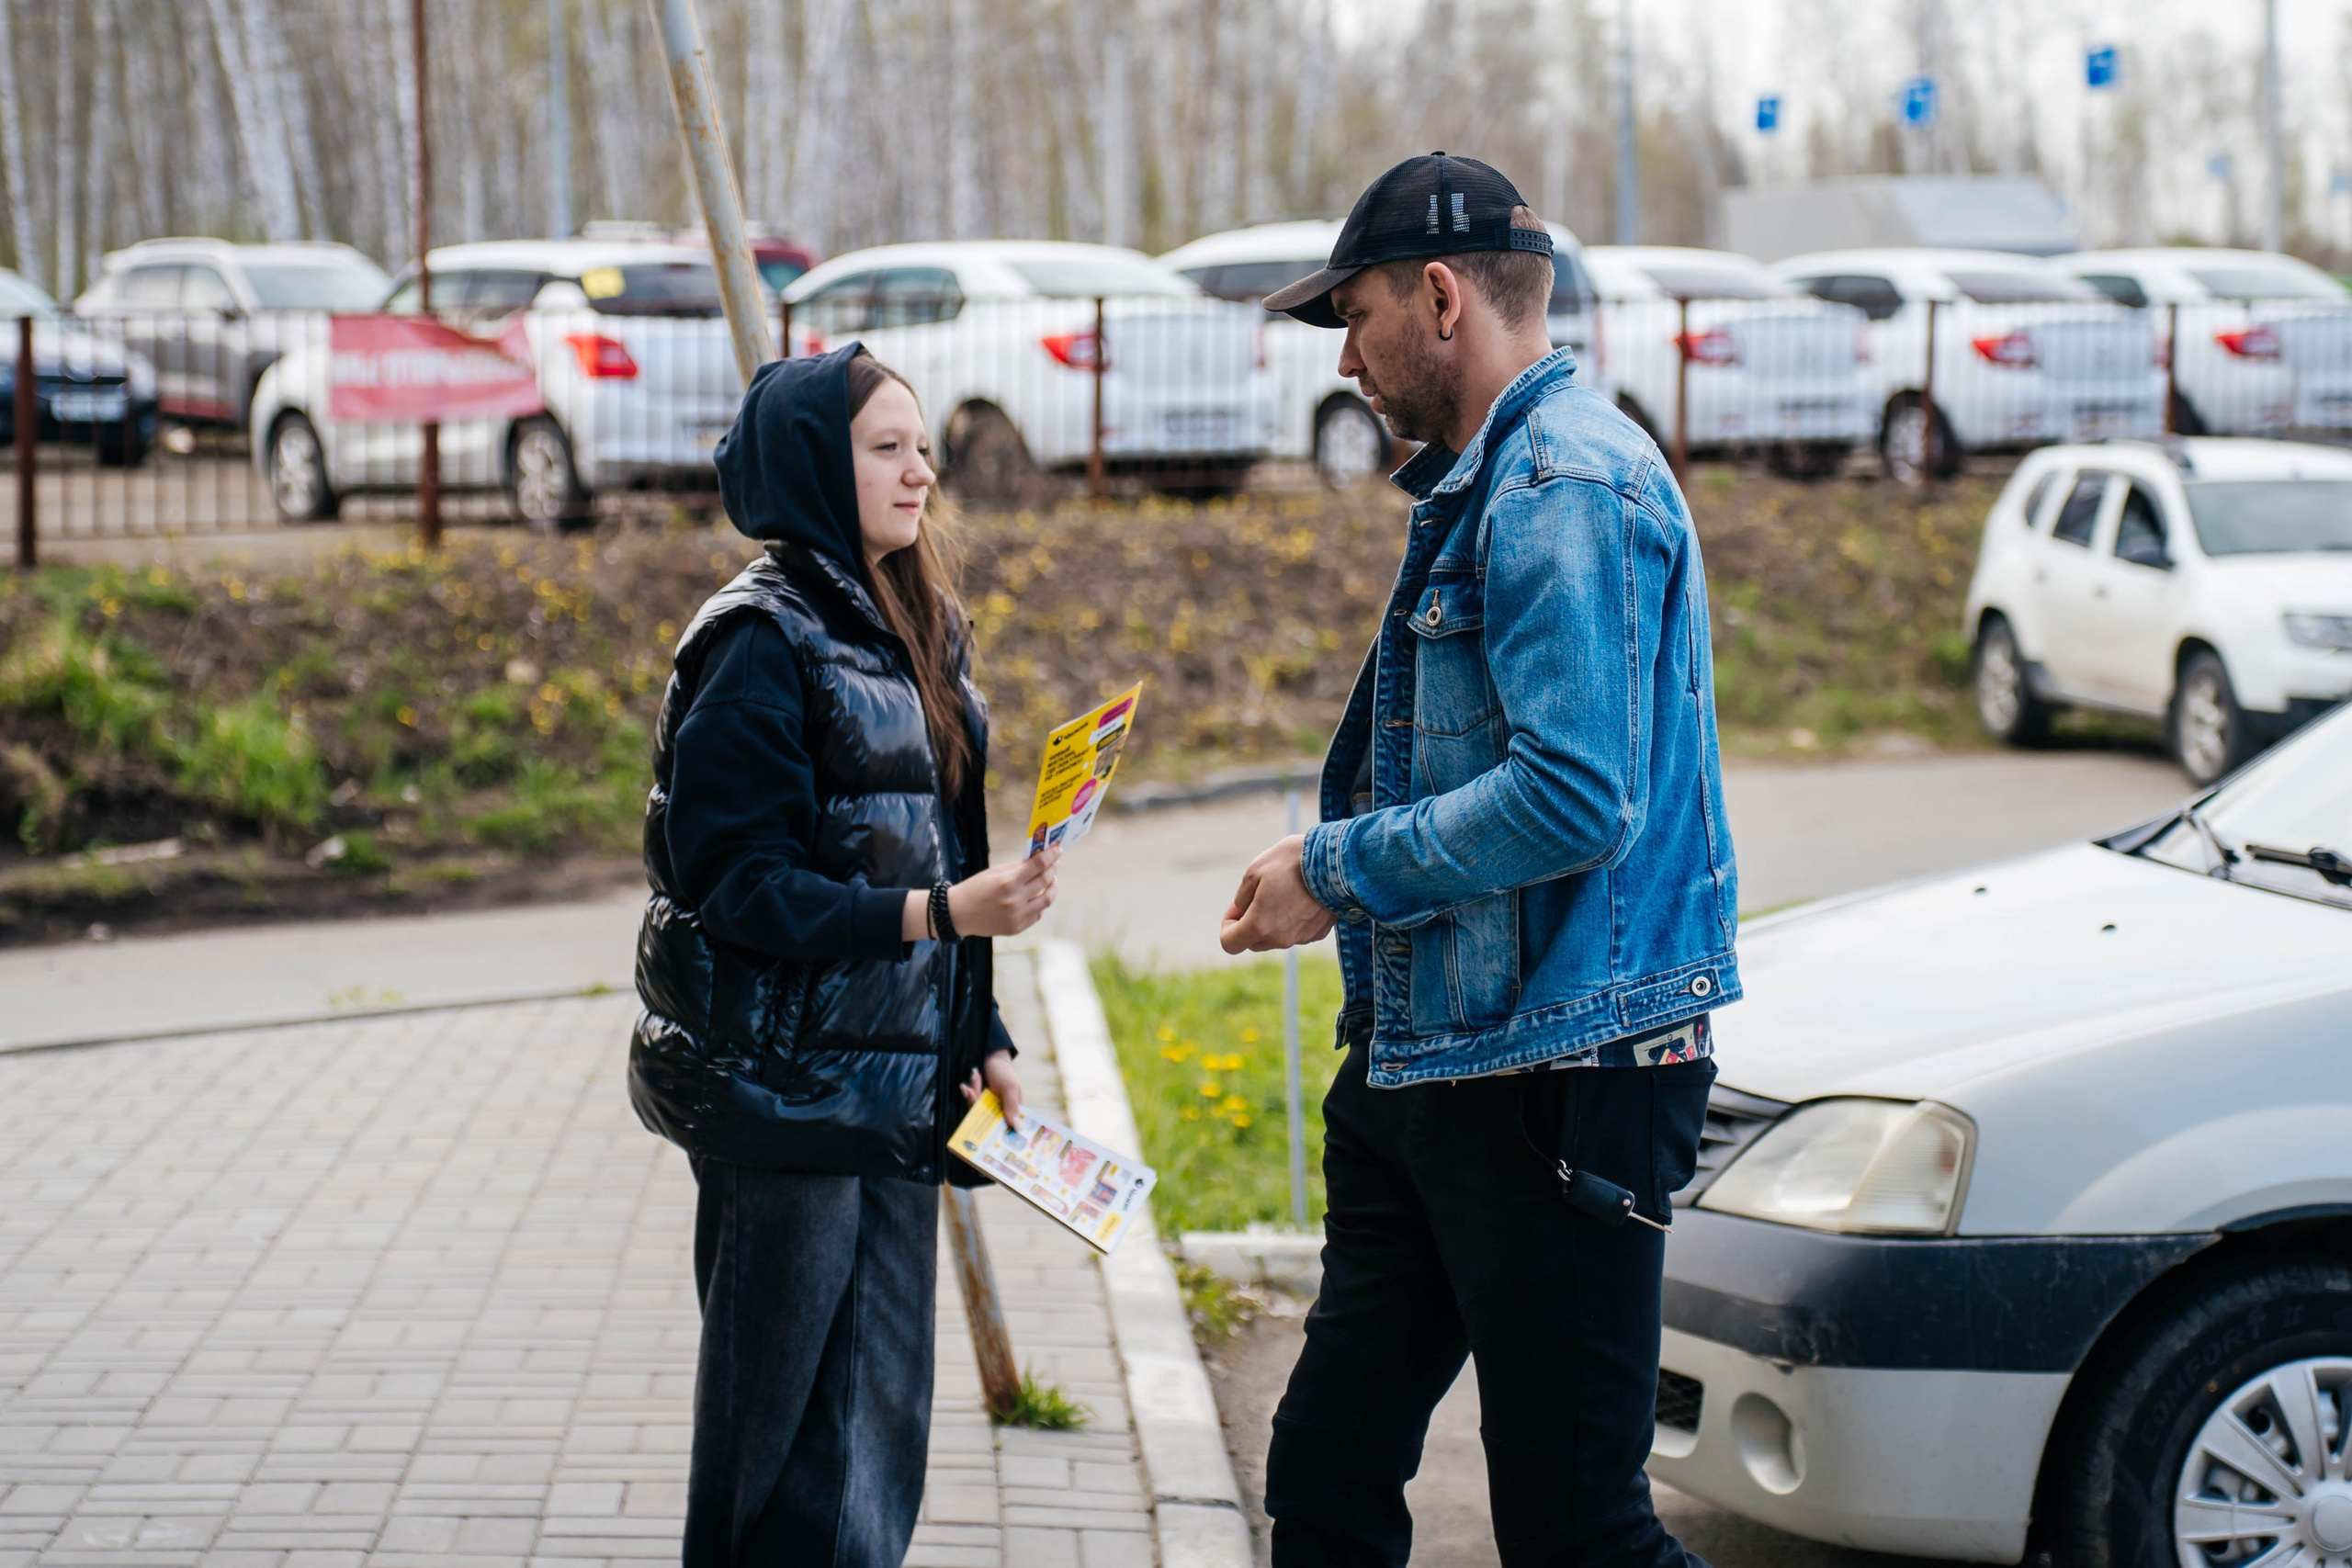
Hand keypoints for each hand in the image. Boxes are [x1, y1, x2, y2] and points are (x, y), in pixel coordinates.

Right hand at [906, 846, 1058, 938]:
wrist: (959, 913)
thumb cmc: (976, 888)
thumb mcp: (995, 872)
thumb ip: (1018, 867)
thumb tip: (1040, 859)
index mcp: (1008, 882)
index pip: (1038, 865)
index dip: (1051, 856)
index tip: (1057, 850)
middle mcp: (1015, 900)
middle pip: (1045, 881)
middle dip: (1052, 870)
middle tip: (1054, 864)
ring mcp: (1017, 916)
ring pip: (1047, 900)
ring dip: (1052, 888)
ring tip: (1051, 881)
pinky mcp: (1017, 928)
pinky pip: (1037, 914)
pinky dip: (1039, 903)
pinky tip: (1036, 896)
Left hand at [961, 1049, 1024, 1125]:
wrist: (993, 1057)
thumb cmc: (1004, 1071)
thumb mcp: (1010, 1088)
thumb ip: (1012, 1107)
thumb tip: (1018, 1128)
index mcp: (1014, 1108)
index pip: (1010, 1126)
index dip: (1000, 1132)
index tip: (986, 1133)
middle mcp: (1002, 1109)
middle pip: (988, 1119)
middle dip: (978, 1105)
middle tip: (971, 1092)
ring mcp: (990, 1106)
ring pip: (978, 1109)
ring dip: (973, 1094)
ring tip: (974, 1076)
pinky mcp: (981, 1100)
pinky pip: (973, 1101)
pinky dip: (971, 1089)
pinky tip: (974, 1076)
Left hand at [1219, 834, 1335, 953]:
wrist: (1338, 861)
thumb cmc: (1292, 861)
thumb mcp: (1254, 871)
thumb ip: (1241, 898)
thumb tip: (1241, 912)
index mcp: (1259, 925)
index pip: (1229, 944)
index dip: (1228, 925)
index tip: (1238, 907)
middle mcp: (1280, 938)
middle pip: (1253, 942)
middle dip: (1250, 923)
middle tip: (1258, 896)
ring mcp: (1300, 938)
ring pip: (1275, 937)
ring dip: (1272, 922)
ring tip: (1284, 891)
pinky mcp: (1317, 933)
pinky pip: (1296, 932)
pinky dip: (1293, 920)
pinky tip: (1302, 896)